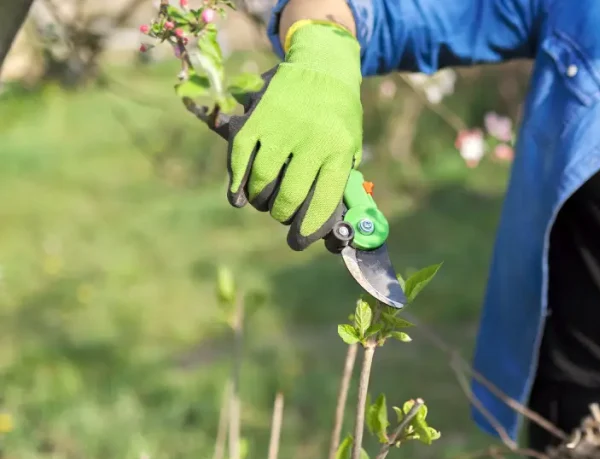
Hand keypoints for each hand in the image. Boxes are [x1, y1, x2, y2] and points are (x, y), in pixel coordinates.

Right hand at [226, 21, 363, 250]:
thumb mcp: (351, 145)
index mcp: (337, 151)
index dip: (309, 228)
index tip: (299, 241)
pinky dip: (237, 182)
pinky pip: (240, 159)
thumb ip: (339, 178)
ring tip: (265, 202)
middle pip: (289, 197)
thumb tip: (327, 223)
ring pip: (262, 182)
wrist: (320, 66)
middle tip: (282, 218)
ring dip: (261, 200)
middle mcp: (309, 141)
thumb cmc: (338, 115)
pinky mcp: (256, 119)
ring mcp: (280, 130)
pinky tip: (239, 197)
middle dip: (283, 216)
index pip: (321, 202)